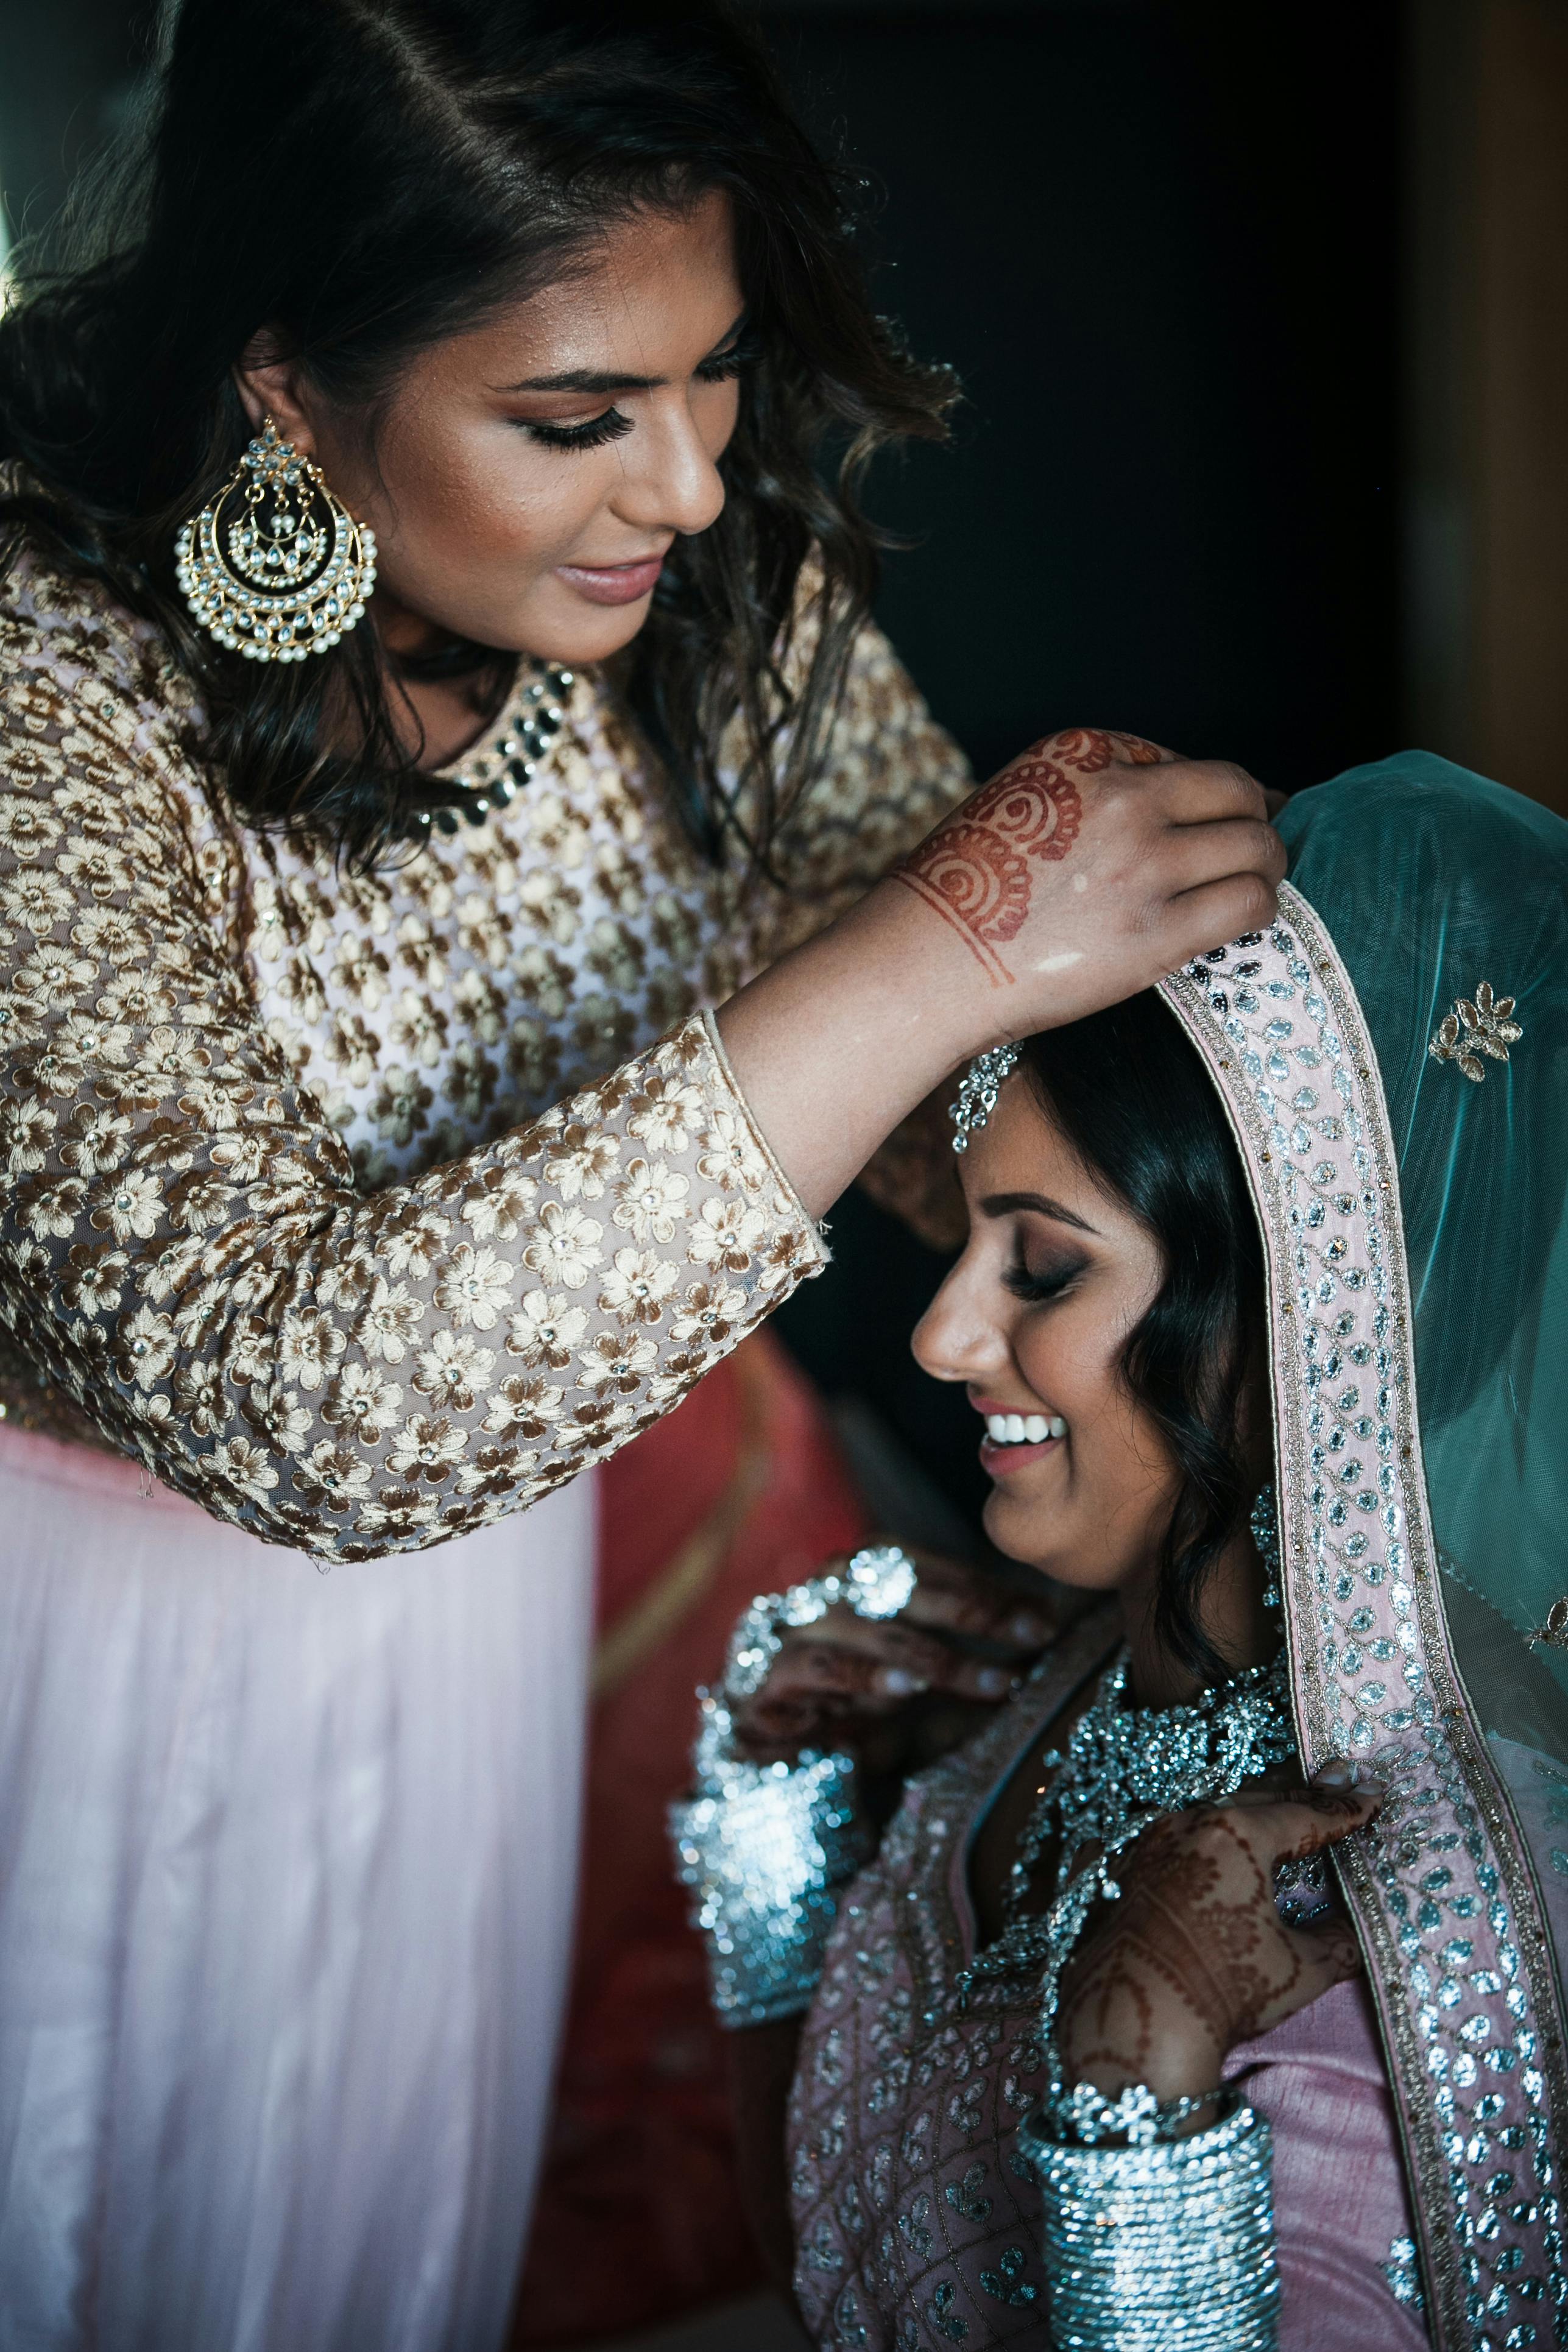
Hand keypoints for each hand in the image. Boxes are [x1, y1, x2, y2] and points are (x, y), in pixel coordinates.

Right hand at [717, 727, 1282, 1221]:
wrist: (923, 964)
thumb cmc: (956, 897)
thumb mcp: (1014, 806)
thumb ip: (1084, 800)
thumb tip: (1156, 817)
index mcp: (1082, 752)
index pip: (1179, 760)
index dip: (1203, 796)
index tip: (1209, 820)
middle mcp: (1123, 796)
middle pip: (1235, 792)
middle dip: (1253, 819)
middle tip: (1253, 849)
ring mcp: (1145, 864)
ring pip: (1258, 847)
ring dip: (1264, 866)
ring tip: (1252, 887)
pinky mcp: (1156, 934)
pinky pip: (1249, 905)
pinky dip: (1259, 909)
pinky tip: (1244, 921)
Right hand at [726, 1548, 1055, 1779]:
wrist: (754, 1715)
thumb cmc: (846, 1675)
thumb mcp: (906, 1649)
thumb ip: (957, 1630)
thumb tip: (1043, 1619)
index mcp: (862, 1564)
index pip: (936, 1567)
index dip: (992, 1591)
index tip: (1047, 1620)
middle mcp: (831, 1584)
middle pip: (913, 1589)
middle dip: (980, 1614)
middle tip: (1035, 1640)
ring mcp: (799, 1625)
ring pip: (881, 1631)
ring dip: (946, 1660)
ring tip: (998, 1682)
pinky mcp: (772, 1671)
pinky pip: (828, 1667)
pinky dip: (870, 1675)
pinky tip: (908, 1687)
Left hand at [1055, 1762, 1382, 2127]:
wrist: (1137, 2023)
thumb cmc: (1224, 1990)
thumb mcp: (1300, 1968)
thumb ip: (1337, 1940)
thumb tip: (1356, 1930)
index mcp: (1237, 1834)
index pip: (1304, 1815)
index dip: (1343, 1810)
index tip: (1372, 1797)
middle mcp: (1187, 1823)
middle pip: (1254, 1801)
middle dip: (1297, 1797)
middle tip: (1334, 1787)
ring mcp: (1147, 1841)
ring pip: (1208, 1814)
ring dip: (1247, 1813)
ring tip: (1278, 1813)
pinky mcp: (1119, 1868)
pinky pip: (1170, 1837)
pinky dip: (1201, 1836)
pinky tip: (1213, 1844)